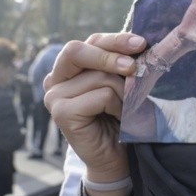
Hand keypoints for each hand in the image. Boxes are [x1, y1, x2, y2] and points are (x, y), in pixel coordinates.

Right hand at [43, 33, 143, 188]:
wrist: (117, 156)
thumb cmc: (121, 117)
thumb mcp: (120, 82)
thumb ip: (121, 62)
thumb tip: (138, 43)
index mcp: (69, 67)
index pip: (91, 41)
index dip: (115, 40)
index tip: (141, 43)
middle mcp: (55, 79)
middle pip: (77, 50)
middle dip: (111, 55)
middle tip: (134, 67)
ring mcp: (54, 96)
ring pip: (98, 76)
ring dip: (122, 92)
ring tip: (124, 108)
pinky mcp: (61, 113)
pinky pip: (101, 95)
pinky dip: (117, 105)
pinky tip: (116, 117)